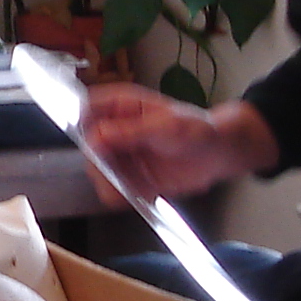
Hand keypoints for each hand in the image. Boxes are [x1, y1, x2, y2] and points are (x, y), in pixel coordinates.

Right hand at [81, 85, 275, 201]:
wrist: (217, 155)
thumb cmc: (197, 129)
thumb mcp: (166, 127)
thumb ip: (130, 132)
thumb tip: (97, 137)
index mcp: (121, 105)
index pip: (87, 109)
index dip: (83, 125)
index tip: (94, 144)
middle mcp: (116, 129)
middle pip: (88, 146)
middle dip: (99, 162)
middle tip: (116, 172)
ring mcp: (121, 155)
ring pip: (98, 171)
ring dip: (110, 183)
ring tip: (133, 186)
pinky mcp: (129, 177)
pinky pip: (113, 191)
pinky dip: (122, 196)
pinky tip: (141, 193)